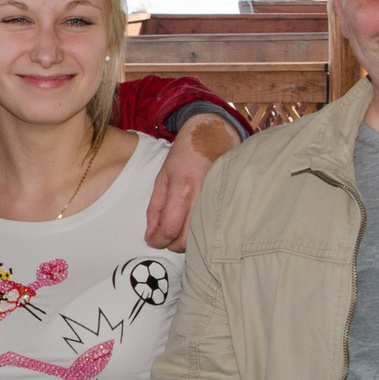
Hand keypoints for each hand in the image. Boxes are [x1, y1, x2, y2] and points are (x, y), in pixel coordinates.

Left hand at [146, 115, 238, 251]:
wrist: (214, 135)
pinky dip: (202, 233)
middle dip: (171, 244)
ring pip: (202, 238)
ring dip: (187, 241)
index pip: (169, 228)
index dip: (157, 240)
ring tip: (179, 229)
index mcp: (183, 188)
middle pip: (186, 240)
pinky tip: (195, 225)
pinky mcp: (228, 204)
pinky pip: (214, 228)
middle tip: (164, 236)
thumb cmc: (185, 153)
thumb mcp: (162, 176)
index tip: (152, 241)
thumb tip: (150, 234)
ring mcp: (218, 201)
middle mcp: (203, 197)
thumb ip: (156, 207)